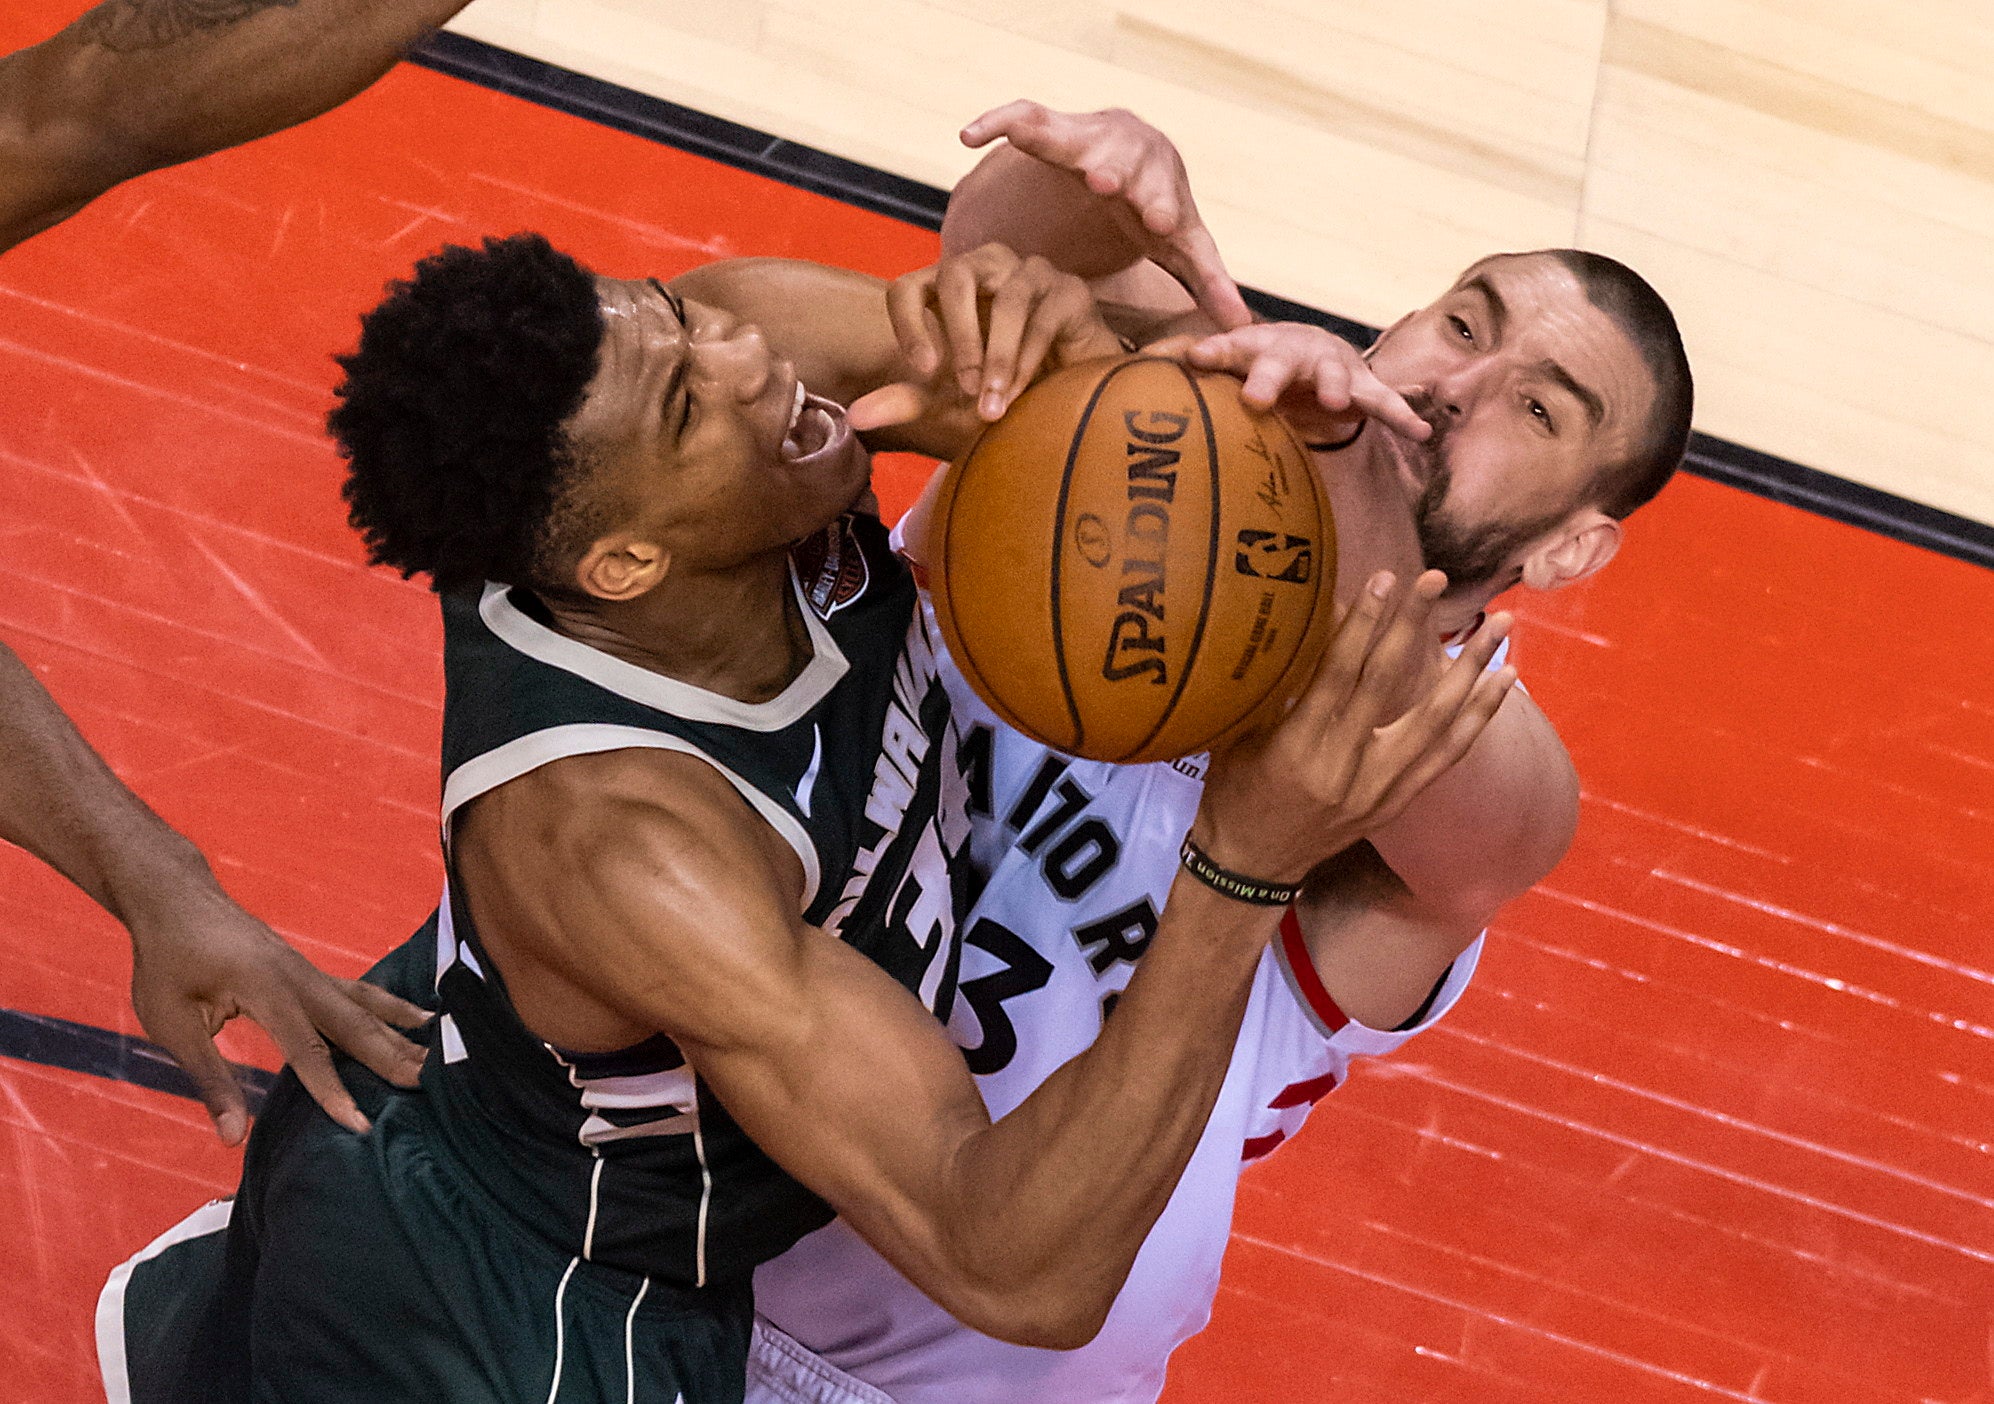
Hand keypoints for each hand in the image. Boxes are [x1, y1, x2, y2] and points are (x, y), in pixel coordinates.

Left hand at [128, 889, 426, 1142]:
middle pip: (354, 1023)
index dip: (332, 1090)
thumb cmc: (165, 961)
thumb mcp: (172, 1023)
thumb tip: (231, 1137)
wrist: (175, 899)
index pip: (307, 1049)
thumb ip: (210, 1078)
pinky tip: (417, 1017)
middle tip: (428, 1085)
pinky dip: (391, 1009)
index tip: (360, 1125)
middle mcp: (298, 976)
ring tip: (435, 1052)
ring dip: (399, 1032)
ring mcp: (308, 969)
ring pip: (364, 1004)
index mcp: (265, 987)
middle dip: (391, 1057)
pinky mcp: (308, 970)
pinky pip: (358, 992)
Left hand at [849, 243, 1121, 430]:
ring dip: (998, 355)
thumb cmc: (1001, 394)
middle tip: (964, 387)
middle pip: (957, 274)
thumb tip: (855, 417)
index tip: (923, 370)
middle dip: (960, 336)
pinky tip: (1023, 393)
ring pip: (1008, 296)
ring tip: (995, 404)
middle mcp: (987, 269)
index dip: (909, 323)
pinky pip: (1044, 316)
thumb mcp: (948, 404)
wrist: (1070, 405)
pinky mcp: (1071, 291)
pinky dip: (1029, 360)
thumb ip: (906, 402)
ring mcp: (1032, 274)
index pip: (909, 286)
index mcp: (947, 289)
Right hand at [961, 101, 1252, 331]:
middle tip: (1106, 182)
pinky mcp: (1051, 126)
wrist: (1131, 160)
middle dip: (1116, 169)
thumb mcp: (1183, 247)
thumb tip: (1245, 329)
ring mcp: (1088, 137)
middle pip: (1124, 159)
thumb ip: (1209, 283)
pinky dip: (996, 120)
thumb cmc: (1156, 212)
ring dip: (1057, 139)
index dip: (1162, 205)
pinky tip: (966, 134)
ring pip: (1073, 135)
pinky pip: (1021, 116)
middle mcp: (1129, 153)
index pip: (1165, 194)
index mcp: (1162, 184)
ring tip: (1027, 142)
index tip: (1161, 221)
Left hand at [1150, 321, 1432, 446]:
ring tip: (1339, 405)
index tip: (1193, 360)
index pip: (1227, 348)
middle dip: (1270, 377)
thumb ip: (1187, 368)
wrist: (1312, 348)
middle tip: (1256, 397)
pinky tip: (1421, 432)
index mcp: (1254, 348)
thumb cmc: (1256, 363)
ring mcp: (1333, 368)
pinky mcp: (1363, 387)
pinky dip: (1402, 415)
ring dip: (1338, 388)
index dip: (1211, 353)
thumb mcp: (1224, 363)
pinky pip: (1384, 402)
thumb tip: (1131, 369)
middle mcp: (1294, 353)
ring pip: (1337, 376)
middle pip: (1280, 362)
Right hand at [1192, 571, 1515, 882]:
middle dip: (1413, 627)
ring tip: (1500, 626)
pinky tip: (1503, 681)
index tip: (1382, 579)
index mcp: (1297, 750)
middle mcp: (1345, 770)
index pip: (1337, 674)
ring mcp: (1378, 790)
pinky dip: (1478, 716)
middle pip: (1387, 685)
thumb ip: (1275, 686)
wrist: (1252, 866)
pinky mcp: (1397, 802)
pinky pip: (1448, 754)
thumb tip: (1309, 619)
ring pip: (1436, 722)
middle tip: (1435, 579)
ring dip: (1471, 669)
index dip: (1361, 624)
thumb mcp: (1238, 736)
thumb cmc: (1233, 793)